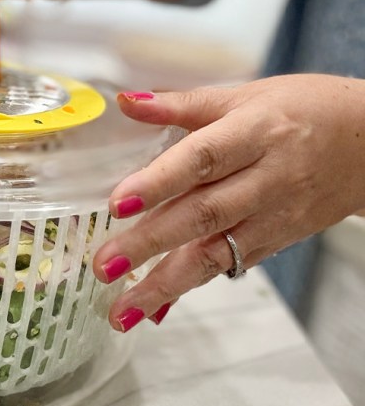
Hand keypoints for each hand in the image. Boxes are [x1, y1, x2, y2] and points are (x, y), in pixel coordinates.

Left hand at [92, 74, 364, 331]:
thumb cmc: (301, 110)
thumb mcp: (241, 96)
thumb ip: (180, 104)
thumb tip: (126, 101)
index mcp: (253, 132)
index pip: (201, 158)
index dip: (158, 181)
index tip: (117, 203)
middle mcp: (265, 179)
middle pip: (203, 214)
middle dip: (149, 244)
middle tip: (104, 265)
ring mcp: (273, 216)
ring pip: (217, 253)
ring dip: (165, 284)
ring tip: (123, 308)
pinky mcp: (277, 241)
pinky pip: (230, 266)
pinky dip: (192, 287)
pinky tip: (157, 305)